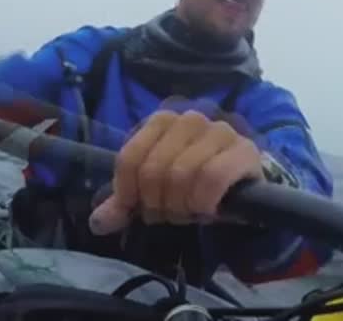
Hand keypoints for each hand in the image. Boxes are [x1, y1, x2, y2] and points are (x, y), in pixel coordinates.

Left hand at [88, 109, 262, 234]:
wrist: (243, 186)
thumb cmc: (192, 183)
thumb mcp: (154, 191)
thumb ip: (125, 203)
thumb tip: (98, 223)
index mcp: (162, 120)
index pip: (130, 158)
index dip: (129, 192)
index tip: (139, 209)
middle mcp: (189, 119)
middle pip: (154, 170)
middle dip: (158, 203)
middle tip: (170, 214)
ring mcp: (219, 131)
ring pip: (182, 174)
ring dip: (182, 205)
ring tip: (189, 212)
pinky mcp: (244, 150)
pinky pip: (213, 177)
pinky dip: (204, 201)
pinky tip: (208, 210)